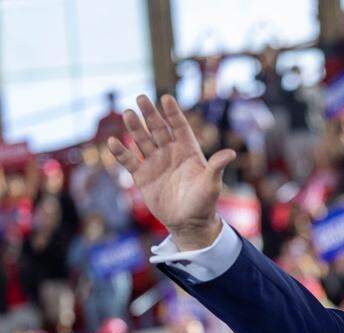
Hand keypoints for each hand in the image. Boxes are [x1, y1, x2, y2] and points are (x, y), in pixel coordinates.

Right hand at [107, 94, 235, 250]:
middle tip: (141, 98)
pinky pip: (130, 161)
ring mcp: (155, 163)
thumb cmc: (204, 203)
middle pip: (158, 129)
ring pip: (142, 141)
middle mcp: (170, 153)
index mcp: (188, 150)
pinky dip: (121, 152)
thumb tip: (231, 153)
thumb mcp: (212, 184)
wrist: (188, 223)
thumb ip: (216, 167)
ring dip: (134, 128)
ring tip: (127, 114)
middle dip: (150, 114)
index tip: (166, 98)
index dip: (173, 113)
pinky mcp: (142, 176)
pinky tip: (112, 142)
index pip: (179, 127)